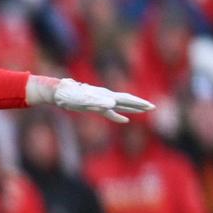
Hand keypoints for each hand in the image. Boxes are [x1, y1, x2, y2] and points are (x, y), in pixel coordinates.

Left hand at [29, 75, 153, 124]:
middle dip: (140, 105)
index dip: (138, 103)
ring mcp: (100, 102)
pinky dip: (118, 116)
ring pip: (120, 106)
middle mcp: (105, 97)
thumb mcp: (83, 100)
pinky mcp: (94, 107)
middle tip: (153, 108)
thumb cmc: (70, 96)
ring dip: (132, 109)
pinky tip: (124, 120)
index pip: (126, 99)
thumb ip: (98, 102)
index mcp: (105, 96)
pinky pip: (110, 113)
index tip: (150, 106)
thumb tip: (112, 105)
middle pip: (127, 101)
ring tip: (143, 111)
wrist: (58, 93)